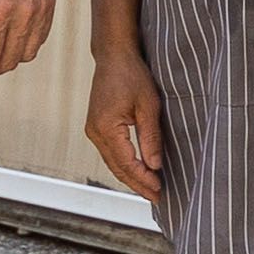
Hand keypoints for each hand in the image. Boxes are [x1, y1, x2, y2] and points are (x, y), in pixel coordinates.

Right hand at [85, 49, 165, 199]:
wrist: (114, 56)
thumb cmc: (132, 75)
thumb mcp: (149, 105)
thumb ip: (151, 137)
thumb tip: (155, 166)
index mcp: (106, 128)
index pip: (126, 164)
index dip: (143, 179)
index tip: (160, 190)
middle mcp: (95, 133)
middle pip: (117, 168)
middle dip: (137, 184)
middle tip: (157, 197)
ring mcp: (93, 130)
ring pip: (112, 163)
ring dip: (131, 177)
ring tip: (150, 189)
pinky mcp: (97, 127)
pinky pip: (111, 153)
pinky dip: (124, 165)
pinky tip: (138, 170)